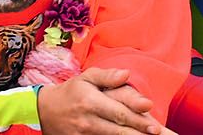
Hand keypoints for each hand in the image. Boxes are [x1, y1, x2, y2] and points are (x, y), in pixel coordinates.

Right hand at [35, 68, 167, 134]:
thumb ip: (107, 76)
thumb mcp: (87, 77)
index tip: (152, 115)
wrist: (43, 111)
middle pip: (117, 128)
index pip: (117, 110)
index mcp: (91, 102)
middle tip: (158, 132)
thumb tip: (126, 74)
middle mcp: (88, 120)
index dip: (135, 114)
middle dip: (138, 131)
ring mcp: (83, 134)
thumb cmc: (72, 91)